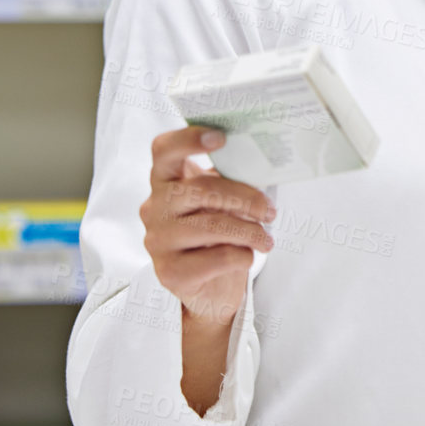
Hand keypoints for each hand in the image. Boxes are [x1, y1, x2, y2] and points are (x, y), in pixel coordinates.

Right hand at [140, 126, 275, 331]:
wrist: (210, 287)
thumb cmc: (218, 233)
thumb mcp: (222, 201)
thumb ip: (229, 179)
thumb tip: (264, 163)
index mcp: (166, 180)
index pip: (164, 149)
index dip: (188, 139)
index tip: (222, 138)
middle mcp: (154, 207)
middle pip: (201, 189)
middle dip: (245, 198)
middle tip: (270, 211)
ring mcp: (157, 240)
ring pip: (212, 226)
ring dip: (250, 231)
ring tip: (266, 239)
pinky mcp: (169, 272)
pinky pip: (217, 257)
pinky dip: (242, 255)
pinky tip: (247, 256)